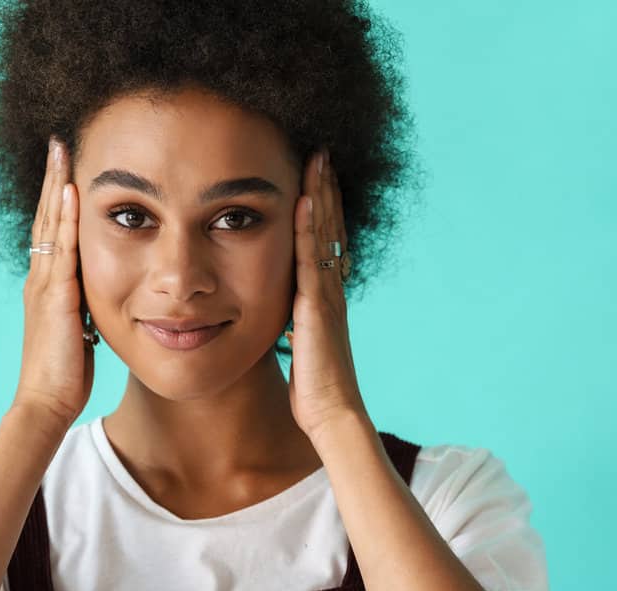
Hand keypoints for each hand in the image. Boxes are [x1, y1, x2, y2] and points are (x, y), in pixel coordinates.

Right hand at [11, 136, 94, 429]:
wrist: (47, 401)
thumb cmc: (64, 372)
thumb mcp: (77, 329)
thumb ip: (83, 306)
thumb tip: (103, 293)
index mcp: (48, 285)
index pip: (54, 231)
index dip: (59, 198)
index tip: (68, 166)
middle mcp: (42, 278)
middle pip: (47, 217)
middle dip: (54, 179)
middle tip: (59, 141)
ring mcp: (46, 284)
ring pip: (51, 225)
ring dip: (57, 186)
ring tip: (62, 150)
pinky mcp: (56, 297)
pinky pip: (62, 250)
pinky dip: (65, 219)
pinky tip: (72, 193)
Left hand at [287, 147, 367, 443]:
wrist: (332, 414)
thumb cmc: (314, 387)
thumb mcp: (301, 345)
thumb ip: (295, 322)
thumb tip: (284, 315)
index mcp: (326, 295)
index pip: (324, 239)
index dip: (322, 206)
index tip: (316, 175)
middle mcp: (331, 288)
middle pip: (329, 226)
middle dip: (325, 188)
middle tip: (321, 151)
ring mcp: (327, 294)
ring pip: (323, 233)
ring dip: (320, 194)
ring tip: (317, 159)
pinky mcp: (317, 307)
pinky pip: (311, 258)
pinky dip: (309, 227)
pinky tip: (304, 199)